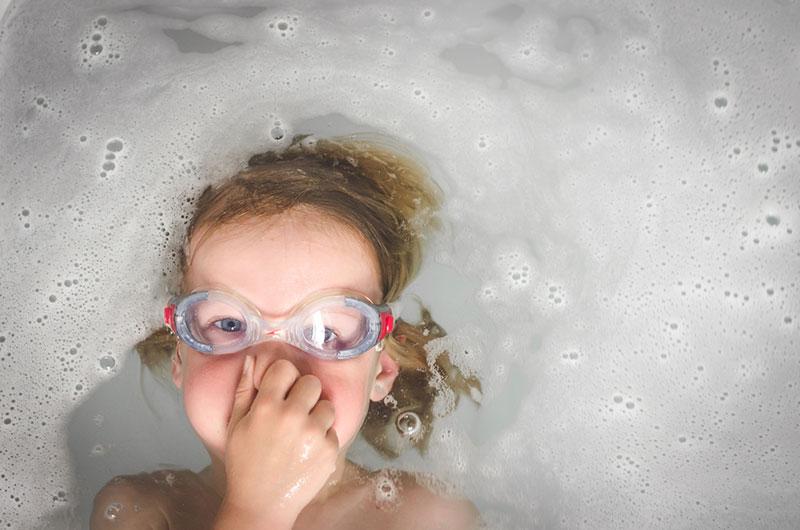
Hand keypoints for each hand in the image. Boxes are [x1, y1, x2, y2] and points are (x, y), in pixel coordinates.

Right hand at [216, 356, 338, 527]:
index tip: (281, 388)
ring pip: (327, 405)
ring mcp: (314, 434)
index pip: (286, 368)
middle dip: (304, 393)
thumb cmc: (244, 463)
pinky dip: (323, 438)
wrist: (261, 503)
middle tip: (295, 409)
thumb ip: (243, 390)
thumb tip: (250, 358)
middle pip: (312, 382)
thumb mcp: (235, 425)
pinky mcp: (330, 450)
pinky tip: (307, 449)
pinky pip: (333, 430)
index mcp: (266, 407)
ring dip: (317, 414)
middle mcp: (292, 417)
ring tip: (303, 430)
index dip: (284, 377)